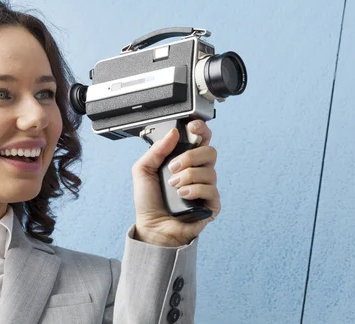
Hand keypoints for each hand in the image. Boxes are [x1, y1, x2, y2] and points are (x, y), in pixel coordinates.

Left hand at [131, 120, 219, 246]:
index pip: (201, 138)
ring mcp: (206, 187)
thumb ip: (156, 150)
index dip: (200, 129)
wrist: (151, 228)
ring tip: (173, 186)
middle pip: (210, 151)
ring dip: (188, 176)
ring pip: (210, 171)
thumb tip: (173, 134)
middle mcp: (198, 171)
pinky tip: (182, 195)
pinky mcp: (211, 204)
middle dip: (191, 156)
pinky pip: (211, 190)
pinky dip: (195, 190)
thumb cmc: (149, 201)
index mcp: (185, 160)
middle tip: (173, 167)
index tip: (192, 127)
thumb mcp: (142, 170)